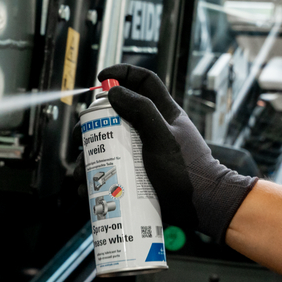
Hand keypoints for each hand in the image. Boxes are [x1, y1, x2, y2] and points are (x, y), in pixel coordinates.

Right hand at [83, 64, 256, 242]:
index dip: (123, 72)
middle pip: (115, 115)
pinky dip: (94, 179)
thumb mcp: (163, 137)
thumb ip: (142, 111)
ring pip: (106, 147)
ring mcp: (141, 154)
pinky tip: (86, 189)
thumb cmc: (188, 172)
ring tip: (80, 172)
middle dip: (93, 123)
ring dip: (88, 157)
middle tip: (82, 134)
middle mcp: (150, 131)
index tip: (101, 78)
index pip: (144, 81)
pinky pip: (109, 172)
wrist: (200, 208)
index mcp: (163, 114)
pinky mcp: (135, 175)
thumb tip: (114, 92)